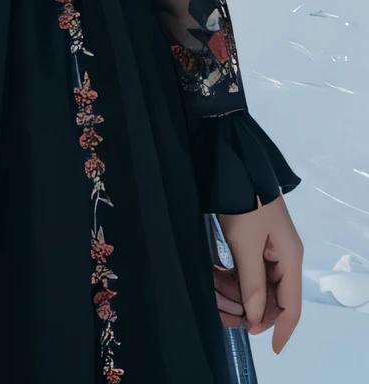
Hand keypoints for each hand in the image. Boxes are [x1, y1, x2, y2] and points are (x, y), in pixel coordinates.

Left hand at [214, 196, 302, 353]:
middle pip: (274, 297)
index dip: (282, 328)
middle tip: (229, 318)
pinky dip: (235, 278)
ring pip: (258, 284)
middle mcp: (283, 256)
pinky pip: (248, 269)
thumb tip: (256, 317)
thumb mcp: (246, 243)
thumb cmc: (244, 202)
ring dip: (241, 294)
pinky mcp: (253, 240)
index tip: (270, 348)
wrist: (232, 164)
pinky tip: (219, 281)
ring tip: (219, 300)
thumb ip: (252, 281)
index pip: (292, 305)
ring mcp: (268, 247)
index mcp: (289, 258)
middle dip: (254, 311)